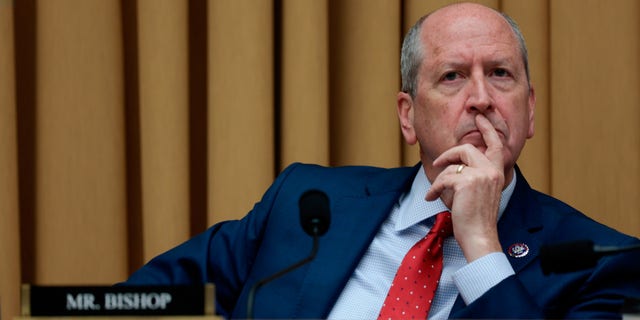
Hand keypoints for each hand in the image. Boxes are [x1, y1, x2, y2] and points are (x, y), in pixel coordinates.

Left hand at [425, 114, 504, 261]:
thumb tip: (457, 165)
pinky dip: (434, 189)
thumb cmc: (478, 218)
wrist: (479, 236)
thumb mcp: (482, 192)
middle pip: (467, 149)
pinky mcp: (466, 183)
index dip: (487, 128)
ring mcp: (480, 175)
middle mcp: (492, 170)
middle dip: (449, 154)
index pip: (496, 144)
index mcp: (497, 172)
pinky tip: (432, 198)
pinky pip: (443, 179)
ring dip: (439, 179)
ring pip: (452, 167)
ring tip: (435, 191)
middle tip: (438, 162)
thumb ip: (477, 175)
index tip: (480, 117)